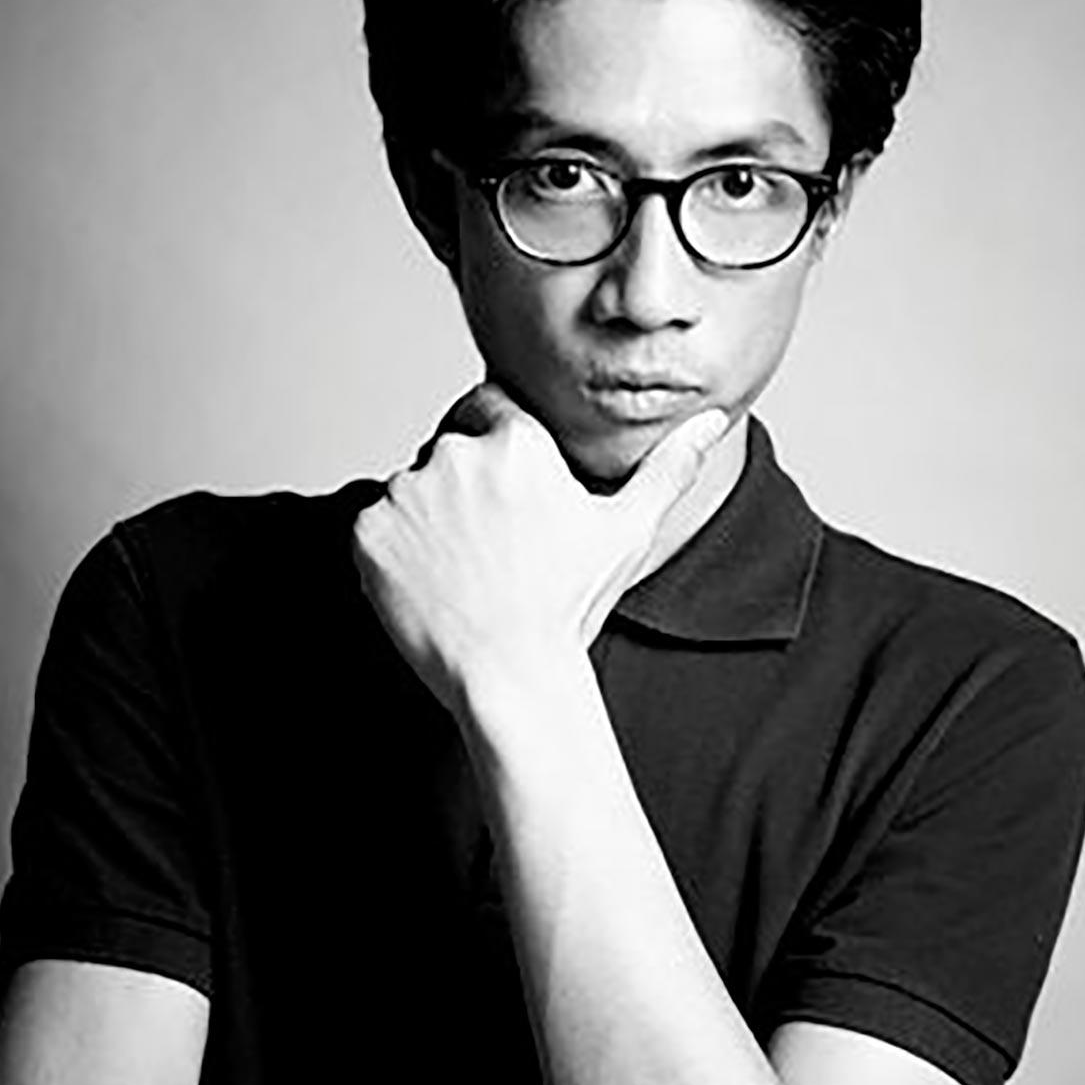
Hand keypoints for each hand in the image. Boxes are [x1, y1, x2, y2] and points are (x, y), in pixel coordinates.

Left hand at [353, 383, 727, 713]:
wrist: (511, 675)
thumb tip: (715, 422)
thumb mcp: (626, 531)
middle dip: (463, 490)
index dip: (497, 453)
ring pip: (412, 491)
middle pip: (448, 452)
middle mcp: (457, 454)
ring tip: (465, 574)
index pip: (488, 408)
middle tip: (491, 550)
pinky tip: (433, 586)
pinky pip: (377, 528)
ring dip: (429, 521)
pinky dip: (395, 553)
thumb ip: (667, 467)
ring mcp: (406, 493)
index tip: (506, 499)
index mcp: (515, 442)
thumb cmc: (570, 606)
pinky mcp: (369, 532)